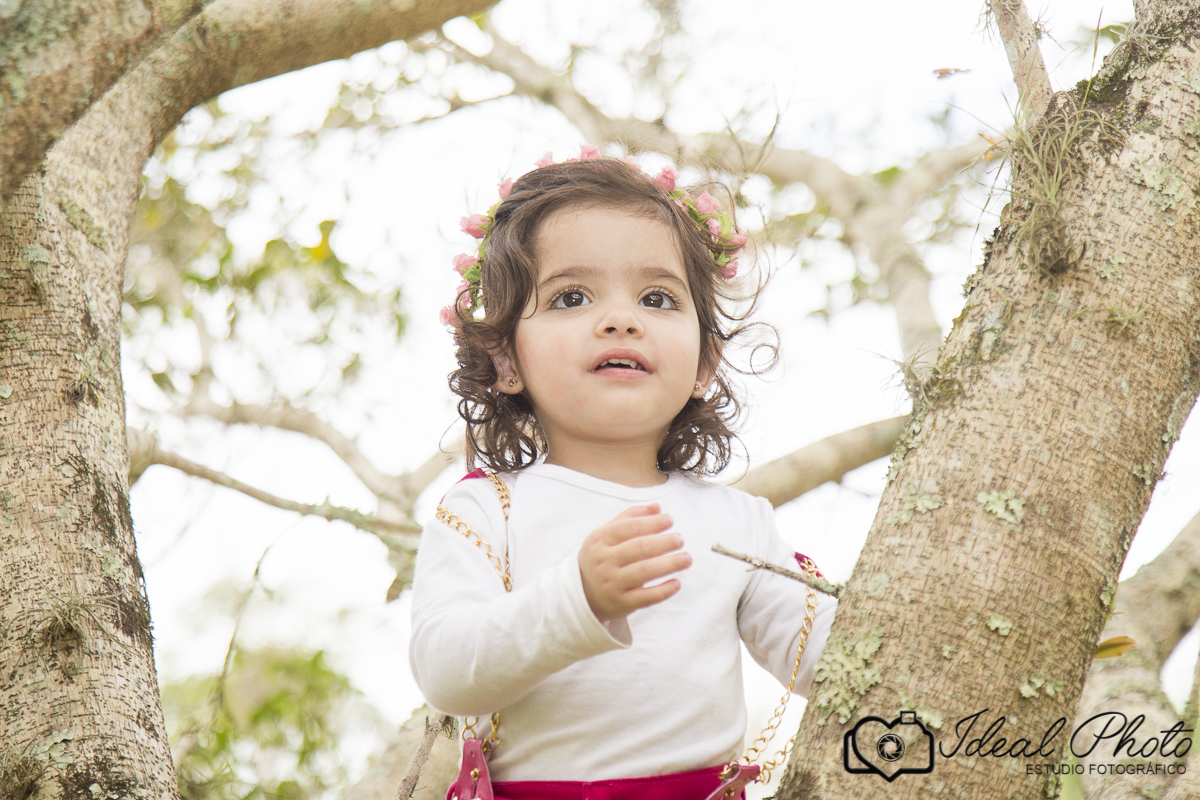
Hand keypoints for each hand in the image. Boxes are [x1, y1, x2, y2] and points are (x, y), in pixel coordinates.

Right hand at [578, 504, 691, 622]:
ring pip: (644, 572)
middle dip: (664, 542)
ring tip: (686, 558)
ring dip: (669, 564)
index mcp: (600, 540)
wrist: (582, 593)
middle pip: (639, 548)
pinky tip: (677, 583)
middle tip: (680, 539)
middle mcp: (604, 561)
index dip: (652, 522)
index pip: (629, 527)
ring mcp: (612, 583)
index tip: (669, 520)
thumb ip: (630, 517)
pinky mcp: (621, 603)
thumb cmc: (601, 557)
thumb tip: (657, 507)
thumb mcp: (606, 534)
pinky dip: (663, 590)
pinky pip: (646, 597)